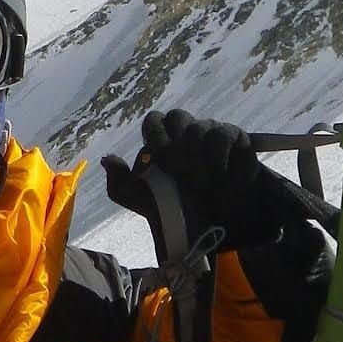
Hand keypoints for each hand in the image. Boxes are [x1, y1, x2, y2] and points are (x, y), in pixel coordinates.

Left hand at [103, 110, 280, 246]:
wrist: (216, 224)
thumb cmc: (177, 209)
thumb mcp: (142, 202)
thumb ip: (120, 184)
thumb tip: (107, 159)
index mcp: (163, 142)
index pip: (154, 121)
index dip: (154, 136)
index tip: (157, 160)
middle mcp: (186, 133)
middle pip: (176, 117)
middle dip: (175, 145)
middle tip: (178, 171)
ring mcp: (211, 133)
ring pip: (199, 127)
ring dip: (197, 159)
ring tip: (201, 184)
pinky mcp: (235, 139)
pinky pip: (222, 134)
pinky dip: (218, 157)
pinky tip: (219, 176)